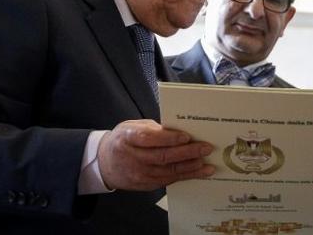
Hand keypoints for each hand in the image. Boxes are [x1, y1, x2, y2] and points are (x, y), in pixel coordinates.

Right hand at [98, 119, 213, 190]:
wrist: (106, 163)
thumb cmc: (124, 139)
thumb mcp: (133, 127)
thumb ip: (153, 128)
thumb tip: (178, 130)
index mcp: (127, 138)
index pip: (149, 138)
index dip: (168, 138)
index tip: (186, 136)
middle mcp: (132, 157)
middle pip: (162, 156)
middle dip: (187, 153)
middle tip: (205, 148)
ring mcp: (139, 174)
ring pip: (168, 171)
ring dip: (190, 168)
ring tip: (207, 163)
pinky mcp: (146, 185)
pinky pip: (168, 180)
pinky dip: (185, 176)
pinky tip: (199, 172)